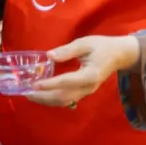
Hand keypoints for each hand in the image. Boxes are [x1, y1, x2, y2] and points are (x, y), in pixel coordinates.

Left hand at [26, 34, 140, 108]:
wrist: (119, 55)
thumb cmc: (102, 46)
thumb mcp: (85, 43)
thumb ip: (67, 50)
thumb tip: (49, 56)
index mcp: (90, 75)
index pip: (67, 82)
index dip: (50, 84)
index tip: (35, 84)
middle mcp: (88, 88)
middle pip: (63, 97)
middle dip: (43, 96)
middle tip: (26, 92)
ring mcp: (86, 92)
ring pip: (64, 101)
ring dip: (46, 100)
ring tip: (30, 95)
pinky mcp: (83, 92)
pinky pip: (67, 99)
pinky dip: (52, 99)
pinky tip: (41, 94)